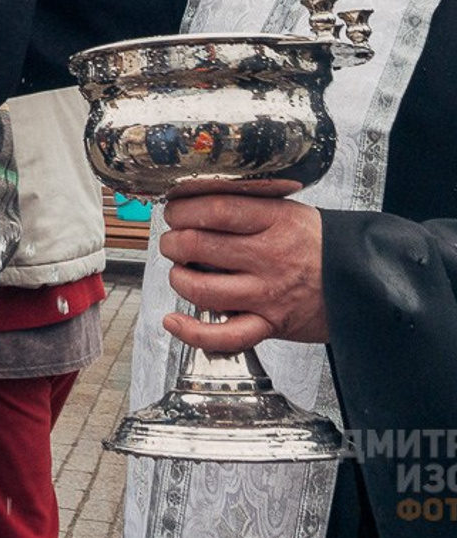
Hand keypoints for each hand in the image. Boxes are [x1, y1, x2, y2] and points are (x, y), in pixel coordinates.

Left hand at [160, 194, 326, 352]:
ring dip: (177, 279)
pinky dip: (192, 332)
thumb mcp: (287, 209)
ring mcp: (268, 294)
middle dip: (172, 243)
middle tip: (173, 241)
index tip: (174, 212)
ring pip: (202, 289)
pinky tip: (174, 321)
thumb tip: (193, 201)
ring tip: (179, 271)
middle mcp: (268, 257)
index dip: (182, 210)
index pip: (213, 210)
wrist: (365, 280)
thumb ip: (245, 206)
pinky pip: (225, 336)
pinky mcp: (270, 325)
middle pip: (198, 246)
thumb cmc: (318, 243)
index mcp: (273, 221)